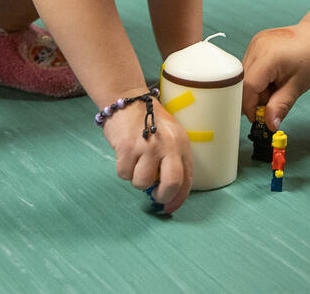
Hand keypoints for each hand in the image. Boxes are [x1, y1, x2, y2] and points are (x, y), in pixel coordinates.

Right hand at [103, 97, 191, 213]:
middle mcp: (168, 145)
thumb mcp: (169, 137)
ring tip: (136, 162)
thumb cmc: (149, 122)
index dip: (178, 199)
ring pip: (141, 183)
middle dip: (161, 196)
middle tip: (153, 193)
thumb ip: (172, 161)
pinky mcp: (127, 148)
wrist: (127, 100)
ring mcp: (148, 147)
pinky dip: (123, 169)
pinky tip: (125, 155)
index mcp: (182, 144)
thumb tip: (168, 195)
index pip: (186, 179)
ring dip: (136, 178)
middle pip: (171, 184)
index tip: (169, 208)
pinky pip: (124, 174)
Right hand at [240, 21, 309, 130]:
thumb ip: (280, 106)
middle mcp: (257, 47)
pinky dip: (258, 78)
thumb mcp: (297, 86)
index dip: (251, 106)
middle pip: (243, 82)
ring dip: (256, 88)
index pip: (248, 87)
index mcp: (268, 56)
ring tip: (276, 86)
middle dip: (255, 98)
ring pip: (244, 76)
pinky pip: (249, 67)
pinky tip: (273, 77)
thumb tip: (270, 124)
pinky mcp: (255, 43)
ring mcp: (254, 43)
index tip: (259, 118)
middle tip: (273, 101)